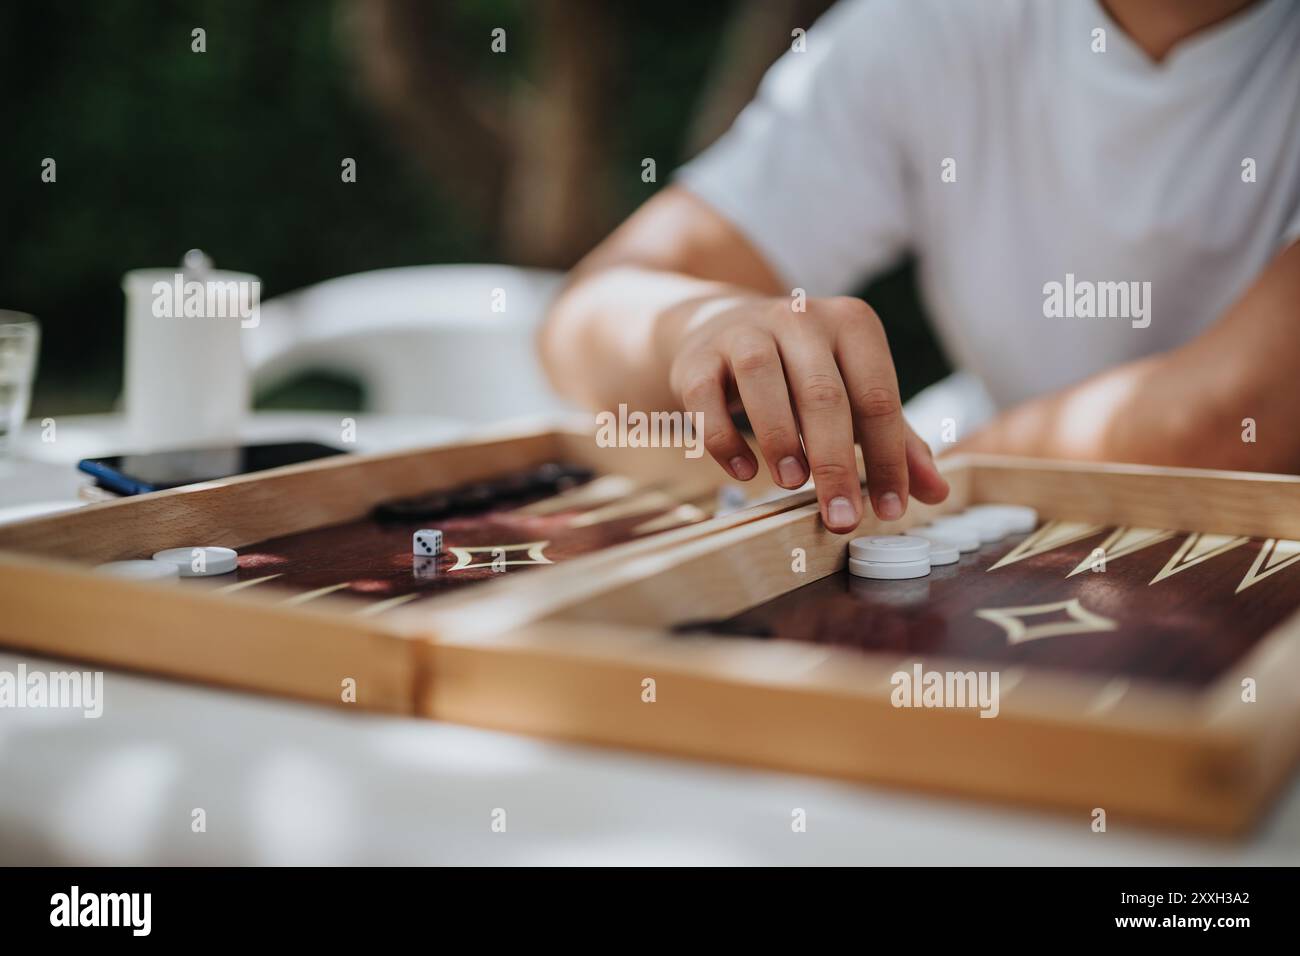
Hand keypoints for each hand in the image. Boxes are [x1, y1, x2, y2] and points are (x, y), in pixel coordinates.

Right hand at [669, 295, 948, 531]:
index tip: (889, 511)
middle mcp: (800, 318)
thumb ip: (895, 439)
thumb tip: (936, 492)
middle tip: (842, 517)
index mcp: (851, 324)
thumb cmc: (804, 372)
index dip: (888, 458)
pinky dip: (722, 438)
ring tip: (791, 485)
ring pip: (762, 378)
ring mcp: (745, 331)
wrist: (724, 330)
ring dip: (779, 437)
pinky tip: (742, 472)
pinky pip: (705, 397)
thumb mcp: (854, 392)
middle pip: (823, 393)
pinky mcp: (698, 357)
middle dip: (836, 463)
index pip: (877, 397)